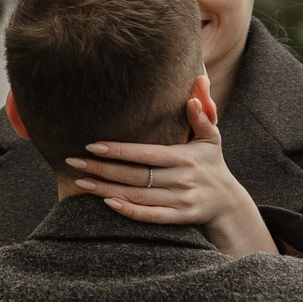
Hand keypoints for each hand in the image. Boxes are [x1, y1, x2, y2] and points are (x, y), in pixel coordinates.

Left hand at [65, 98, 276, 256]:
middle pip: (135, 175)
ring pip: (137, 196)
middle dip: (102, 169)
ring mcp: (180, 200)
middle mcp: (181, 179)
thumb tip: (198, 84)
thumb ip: (202, 114)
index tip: (92, 145)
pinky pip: (151, 216)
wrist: (228, 204)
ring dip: (106, 190)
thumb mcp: (211, 138)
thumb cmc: (212, 164)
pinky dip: (129, 211)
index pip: (146, 153)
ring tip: (80, 182)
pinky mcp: (179, 218)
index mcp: (185, 158)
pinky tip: (107, 203)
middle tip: (74, 162)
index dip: (119, 150)